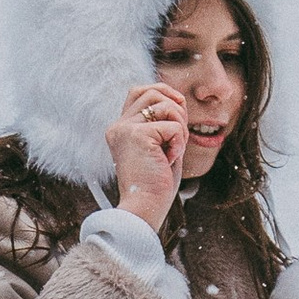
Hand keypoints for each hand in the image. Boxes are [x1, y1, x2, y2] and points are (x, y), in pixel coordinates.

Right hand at [107, 81, 188, 229]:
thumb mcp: (161, 147)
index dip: (162, 92)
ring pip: (165, 104)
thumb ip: (164, 122)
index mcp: (121, 129)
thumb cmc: (156, 184)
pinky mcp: (136, 135)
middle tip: (178, 136)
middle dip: (176, 109)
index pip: (139, 91)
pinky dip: (179, 143)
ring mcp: (125, 129)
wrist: (145, 207)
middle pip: (153, 92)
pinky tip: (169, 160)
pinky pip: (173, 125)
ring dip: (179, 126)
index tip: (178, 111)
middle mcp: (118, 126)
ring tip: (172, 151)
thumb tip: (178, 99)